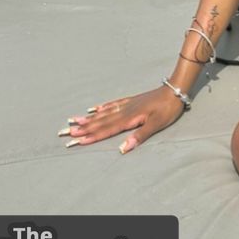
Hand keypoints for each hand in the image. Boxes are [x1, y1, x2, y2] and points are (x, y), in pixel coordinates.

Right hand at [59, 87, 184, 153]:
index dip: (90, 136)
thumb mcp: (156, 124)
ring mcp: (127, 104)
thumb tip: (121, 149)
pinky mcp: (131, 100)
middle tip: (63, 132)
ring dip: (87, 118)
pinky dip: (101, 107)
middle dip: (81, 128)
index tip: (75, 140)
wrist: (175, 89)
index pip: (106, 130)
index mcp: (129, 118)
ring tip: (72, 120)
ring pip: (103, 113)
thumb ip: (139, 136)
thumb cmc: (168, 109)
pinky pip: (112, 104)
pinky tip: (93, 109)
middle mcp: (124, 111)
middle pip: (99, 122)